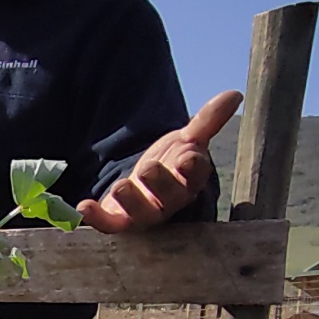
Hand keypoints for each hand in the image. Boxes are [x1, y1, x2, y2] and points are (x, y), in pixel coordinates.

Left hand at [79, 90, 242, 233]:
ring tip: (121, 186)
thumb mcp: (187, 139)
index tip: (190, 158)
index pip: (196, 175)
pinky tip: (83, 206)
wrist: (146, 187)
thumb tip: (235, 94)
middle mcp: (169, 200)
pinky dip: (97, 218)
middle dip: (160, 183)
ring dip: (131, 202)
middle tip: (149, 169)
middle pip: (170, 196)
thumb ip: (207, 120)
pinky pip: (110, 224)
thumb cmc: (171, 164)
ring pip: (142, 214)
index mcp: (189, 179)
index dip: (194, 168)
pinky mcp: (121, 221)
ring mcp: (145, 214)